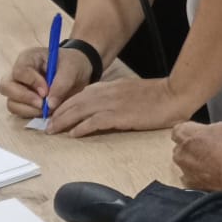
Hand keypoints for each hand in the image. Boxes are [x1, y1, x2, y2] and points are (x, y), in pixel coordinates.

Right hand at [0, 44, 91, 118]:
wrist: (76, 74)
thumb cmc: (71, 65)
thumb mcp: (71, 69)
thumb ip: (61, 84)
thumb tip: (49, 104)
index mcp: (28, 58)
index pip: (19, 71)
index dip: (31, 83)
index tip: (46, 92)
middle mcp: (18, 73)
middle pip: (6, 87)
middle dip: (24, 98)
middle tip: (43, 105)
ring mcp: (18, 88)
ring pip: (11, 102)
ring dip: (28, 109)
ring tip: (47, 109)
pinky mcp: (22, 101)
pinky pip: (18, 111)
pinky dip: (31, 114)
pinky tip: (45, 111)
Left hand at [46, 76, 190, 137]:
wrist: (175, 94)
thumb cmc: (158, 96)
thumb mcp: (131, 93)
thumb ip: (115, 98)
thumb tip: (103, 110)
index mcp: (110, 87)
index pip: (80, 95)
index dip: (65, 105)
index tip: (55, 114)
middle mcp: (107, 93)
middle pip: (75, 102)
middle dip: (58, 114)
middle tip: (46, 125)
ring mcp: (112, 103)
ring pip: (80, 111)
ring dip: (64, 121)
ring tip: (52, 131)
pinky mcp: (120, 115)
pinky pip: (95, 121)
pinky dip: (82, 127)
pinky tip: (73, 134)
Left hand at [172, 121, 221, 192]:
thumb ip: (207, 129)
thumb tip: (205, 133)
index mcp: (188, 135)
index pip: (178, 131)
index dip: (188, 133)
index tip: (197, 136)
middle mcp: (181, 152)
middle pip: (180, 148)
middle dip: (190, 148)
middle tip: (208, 150)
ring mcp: (184, 170)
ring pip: (184, 164)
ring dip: (193, 163)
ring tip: (211, 165)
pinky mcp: (190, 185)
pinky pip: (189, 178)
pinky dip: (197, 177)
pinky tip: (211, 176)